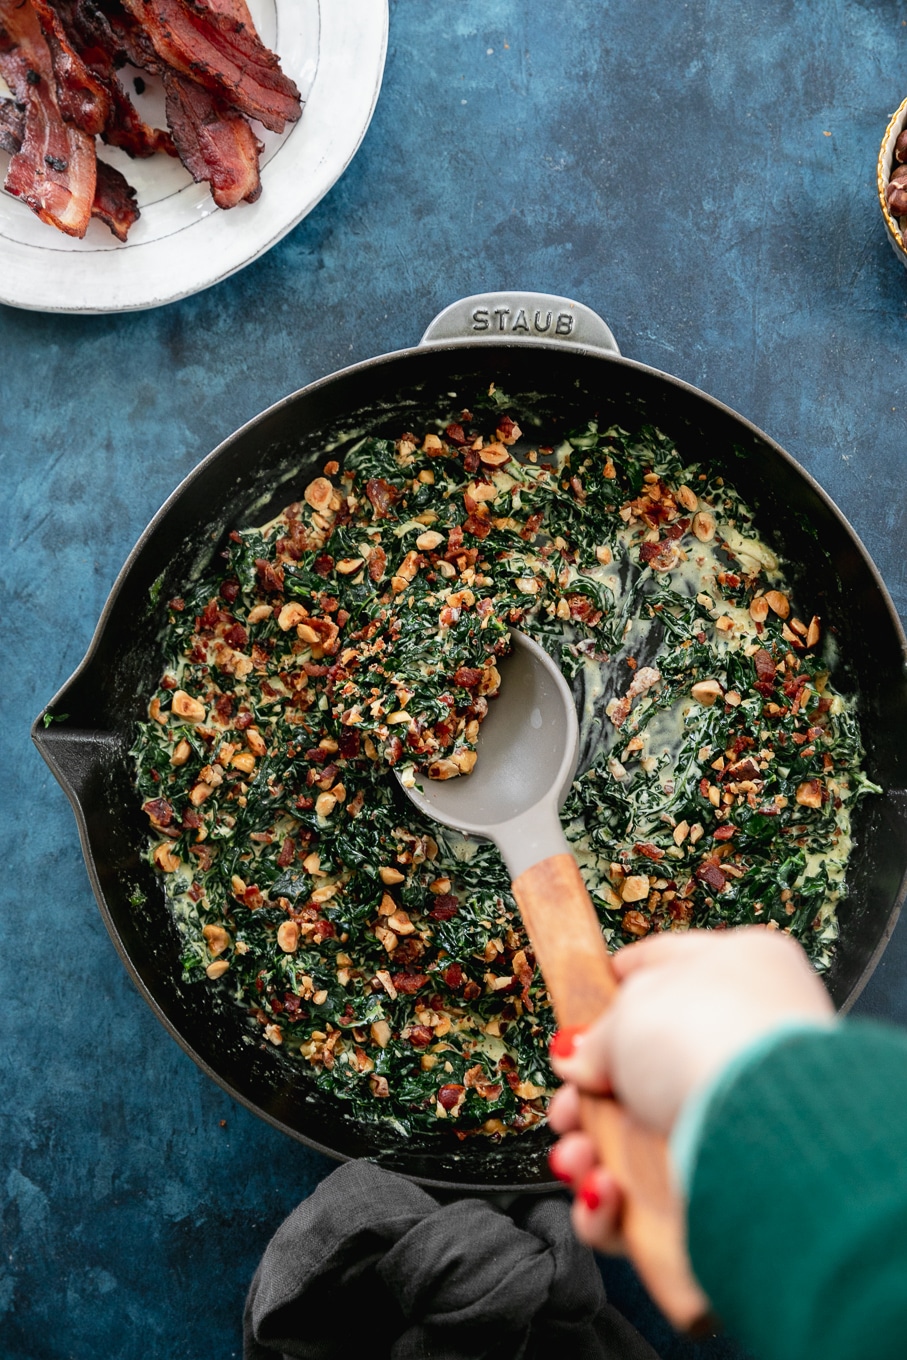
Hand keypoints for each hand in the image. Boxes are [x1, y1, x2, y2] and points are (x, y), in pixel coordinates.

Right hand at [547, 927, 834, 1254]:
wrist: (765, 1132)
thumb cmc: (712, 1041)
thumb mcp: (631, 1007)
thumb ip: (597, 1034)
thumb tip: (577, 1056)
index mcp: (741, 974)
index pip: (667, 969)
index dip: (617, 987)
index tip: (579, 1012)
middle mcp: (742, 1050)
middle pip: (639, 1073)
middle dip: (587, 1098)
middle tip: (569, 1106)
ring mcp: (734, 1126)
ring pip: (632, 1146)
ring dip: (588, 1152)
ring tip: (581, 1154)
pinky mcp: (720, 1195)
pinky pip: (642, 1209)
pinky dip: (608, 1206)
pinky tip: (606, 1189)